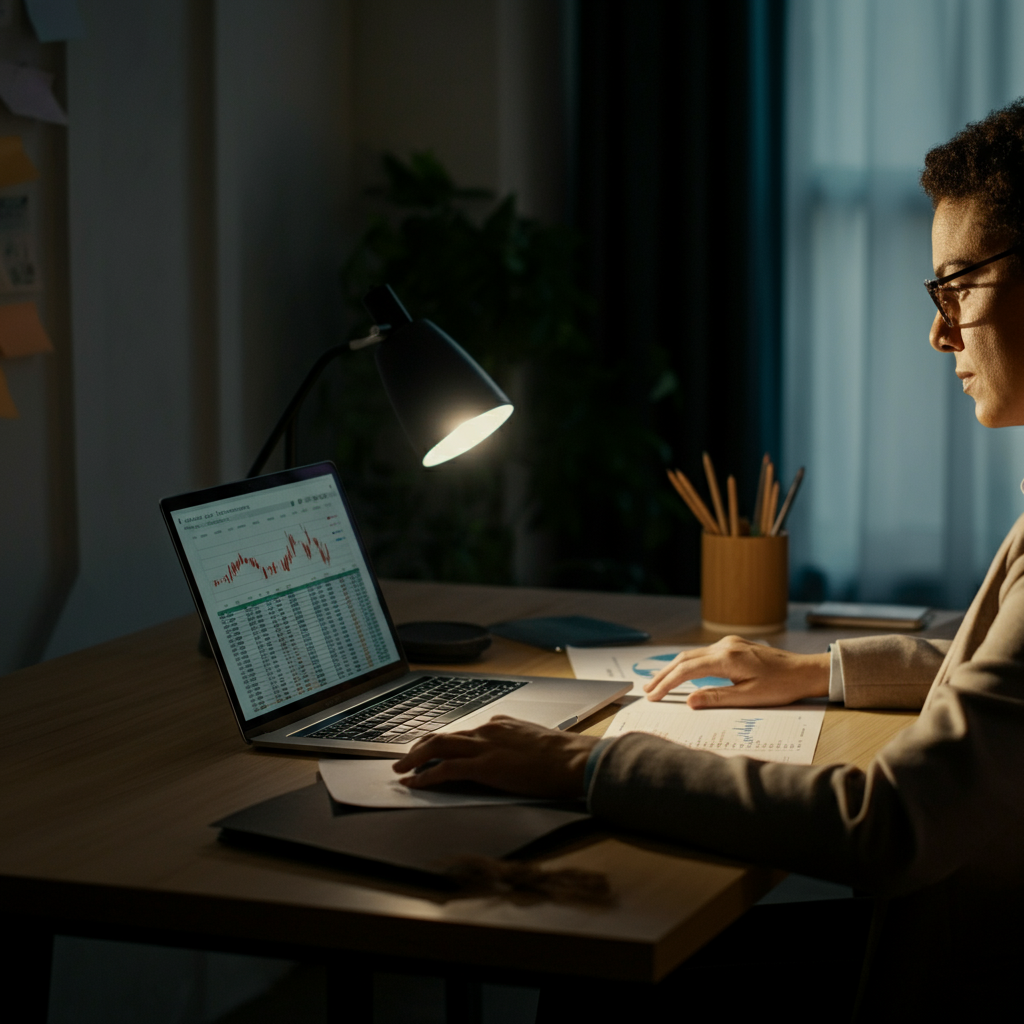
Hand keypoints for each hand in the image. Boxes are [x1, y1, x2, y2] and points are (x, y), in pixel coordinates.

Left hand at [392, 716, 597, 797]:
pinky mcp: (485, 765)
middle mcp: (487, 730)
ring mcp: (484, 746)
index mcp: (500, 724)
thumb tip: (510, 755)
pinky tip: (416, 784)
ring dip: (414, 759)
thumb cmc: (562, 755)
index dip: (443, 743)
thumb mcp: (535, 742)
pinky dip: (427, 776)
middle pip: (443, 735)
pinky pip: (446, 769)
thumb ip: (516, 744)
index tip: (430, 750)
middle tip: (404, 758)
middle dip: (419, 747)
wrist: (573, 760)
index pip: (463, 732)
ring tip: (400, 770)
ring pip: (437, 747)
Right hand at [644, 635, 829, 707]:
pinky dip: (688, 664)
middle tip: (648, 690)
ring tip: (658, 683)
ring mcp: (729, 644)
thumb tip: (689, 701)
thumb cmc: (782, 686)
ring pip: (692, 654)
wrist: (806, 671)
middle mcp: (725, 646)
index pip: (687, 670)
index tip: (653, 696)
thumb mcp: (750, 698)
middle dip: (663, 674)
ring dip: (674, 668)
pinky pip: (704, 654)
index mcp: (727, 658)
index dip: (667, 683)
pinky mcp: (734, 646)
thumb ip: (717, 698)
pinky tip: (683, 673)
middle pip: (684, 658)